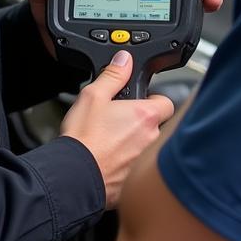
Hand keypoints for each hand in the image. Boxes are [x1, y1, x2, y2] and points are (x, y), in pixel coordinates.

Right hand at [60, 50, 174, 207]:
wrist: (72, 177)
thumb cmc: (83, 139)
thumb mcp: (93, 95)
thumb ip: (113, 75)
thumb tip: (125, 60)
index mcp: (145, 116)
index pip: (167, 103)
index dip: (154, 99)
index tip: (140, 100)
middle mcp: (150, 139)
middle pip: (155, 125)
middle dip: (140, 121)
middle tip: (119, 120)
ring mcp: (142, 162)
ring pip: (145, 147)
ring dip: (132, 142)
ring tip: (108, 140)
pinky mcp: (132, 181)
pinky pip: (133, 167)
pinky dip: (123, 162)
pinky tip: (106, 158)